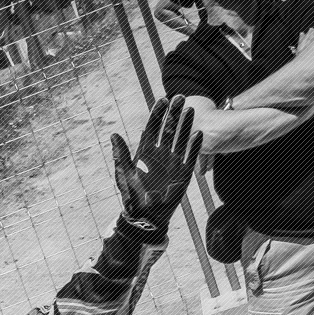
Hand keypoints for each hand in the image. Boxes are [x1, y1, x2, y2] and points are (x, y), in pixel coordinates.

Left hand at [110, 96, 203, 228]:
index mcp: (145, 152)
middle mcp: (160, 154)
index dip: (157, 114)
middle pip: (169, 129)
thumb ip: (121, 155)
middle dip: (174, 114)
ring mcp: (173, 163)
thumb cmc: (132, 197)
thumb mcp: (124, 175)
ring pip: (181, 139)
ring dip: (186, 125)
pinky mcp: (183, 174)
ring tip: (192, 110)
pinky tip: (200, 134)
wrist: (145, 217)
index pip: (152, 128)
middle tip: (181, 98)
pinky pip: (190, 157)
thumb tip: (113, 134)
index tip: (163, 100)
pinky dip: (195, 146)